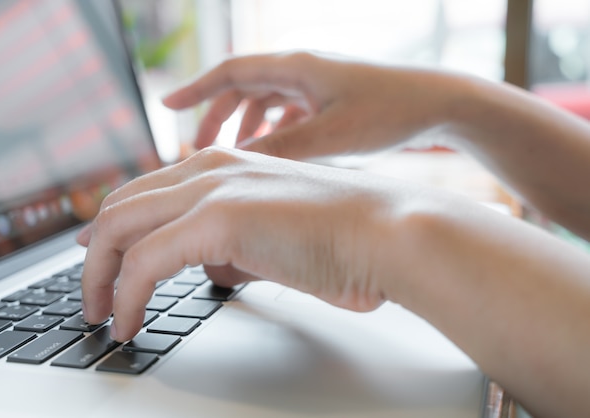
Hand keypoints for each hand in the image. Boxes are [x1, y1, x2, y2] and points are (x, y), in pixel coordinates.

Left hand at [78, 147, 409, 341]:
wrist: (385, 233)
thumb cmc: (342, 238)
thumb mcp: (273, 233)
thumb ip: (235, 243)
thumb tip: (212, 267)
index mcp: (223, 165)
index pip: (146, 192)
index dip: (114, 227)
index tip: (101, 258)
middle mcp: (210, 168)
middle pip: (121, 206)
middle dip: (97, 255)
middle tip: (93, 294)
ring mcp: (212, 188)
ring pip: (120, 228)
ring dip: (101, 276)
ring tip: (102, 313)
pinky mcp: (218, 219)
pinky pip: (145, 261)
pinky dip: (126, 295)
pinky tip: (128, 322)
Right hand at [163, 52, 458, 159]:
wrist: (440, 104)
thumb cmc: (390, 113)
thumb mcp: (329, 136)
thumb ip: (281, 150)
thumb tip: (235, 168)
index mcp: (295, 67)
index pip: (230, 72)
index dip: (195, 91)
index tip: (166, 107)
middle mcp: (302, 69)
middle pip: (243, 88)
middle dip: (217, 117)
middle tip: (200, 150)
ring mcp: (317, 82)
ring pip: (265, 101)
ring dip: (246, 126)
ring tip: (236, 157)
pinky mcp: (331, 98)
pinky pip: (289, 111)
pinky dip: (274, 130)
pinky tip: (275, 153)